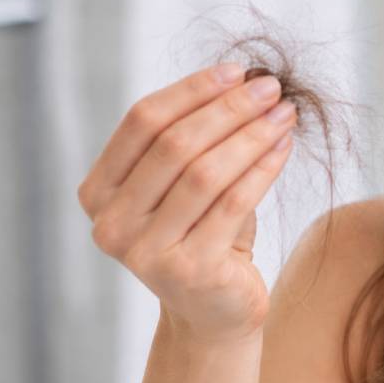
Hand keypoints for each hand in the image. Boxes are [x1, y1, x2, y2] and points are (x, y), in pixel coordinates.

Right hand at [77, 63, 297, 344]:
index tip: (237, 72)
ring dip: (251, 135)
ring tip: (285, 114)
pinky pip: (233, 204)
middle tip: (271, 88)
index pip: (142, 123)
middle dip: (229, 109)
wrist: (215, 310)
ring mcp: (146, 252)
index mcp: (98, 192)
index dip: (191, 91)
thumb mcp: (186, 184)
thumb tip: (245, 80)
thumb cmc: (203, 233)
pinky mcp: (189, 270)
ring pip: (205, 173)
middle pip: (174, 145)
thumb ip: (198, 138)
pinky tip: (284, 148)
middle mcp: (111, 223)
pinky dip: (263, 168)